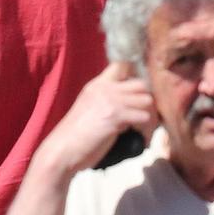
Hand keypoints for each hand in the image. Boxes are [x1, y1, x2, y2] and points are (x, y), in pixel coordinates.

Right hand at [29, 62, 158, 178]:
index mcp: (97, 84)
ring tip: (145, 129)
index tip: (138, 94)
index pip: (121, 65)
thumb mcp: (89, 107)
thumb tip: (129, 105)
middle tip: (145, 116)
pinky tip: (140, 137)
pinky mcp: (116, 116)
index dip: (135, 76)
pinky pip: (144, 117)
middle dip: (146, 100)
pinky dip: (146, 129)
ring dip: (150, 116)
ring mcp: (111, 100)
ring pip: (147, 100)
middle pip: (141, 83)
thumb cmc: (75, 134)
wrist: (63, 149)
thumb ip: (106, 100)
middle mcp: (104, 88)